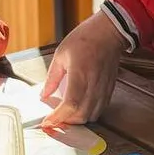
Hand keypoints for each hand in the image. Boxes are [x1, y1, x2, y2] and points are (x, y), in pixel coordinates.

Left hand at [41, 13, 125, 127]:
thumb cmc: (85, 38)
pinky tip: (80, 109)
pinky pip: (100, 109)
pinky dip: (89, 113)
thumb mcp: (61, 54)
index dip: (58, 117)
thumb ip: (52, 78)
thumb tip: (43, 94)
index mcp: (80, 74)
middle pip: (81, 115)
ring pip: (92, 115)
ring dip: (78, 119)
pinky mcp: (109, 89)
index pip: (70, 104)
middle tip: (54, 119)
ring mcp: (104, 88)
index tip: (48, 122)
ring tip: (66, 115)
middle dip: (66, 122)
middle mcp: (94, 84)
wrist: (109, 32)